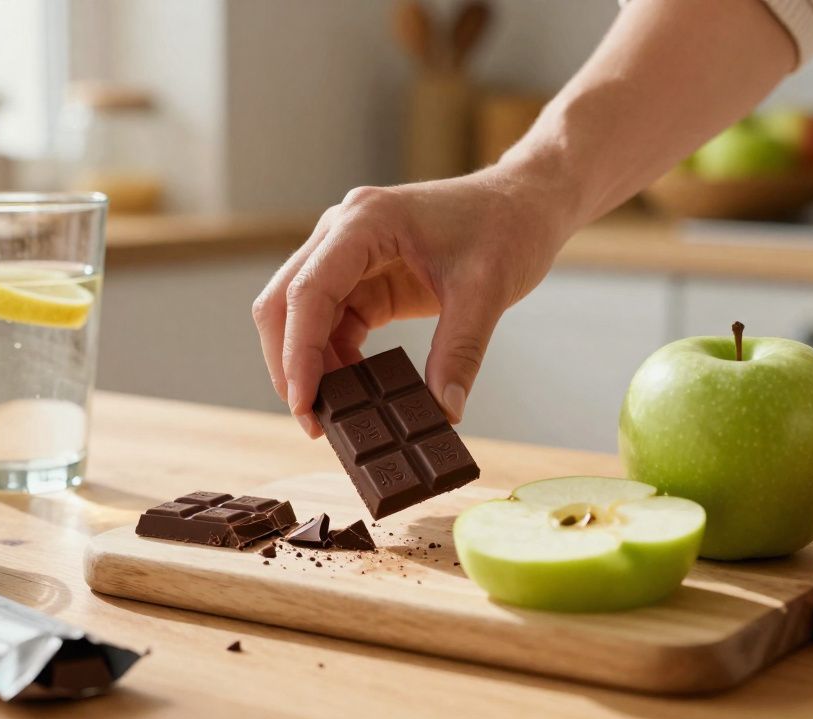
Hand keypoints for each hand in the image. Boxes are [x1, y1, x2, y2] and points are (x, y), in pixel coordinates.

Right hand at [252, 164, 566, 436]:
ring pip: (302, 318)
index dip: (299, 351)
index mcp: (365, 222)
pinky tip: (356, 392)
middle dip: (290, 364)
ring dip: (311, 367)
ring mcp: (348, 255)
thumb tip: (444, 412)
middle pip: (286, 303)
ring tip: (335, 417)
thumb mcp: (487, 292)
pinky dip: (336, 360)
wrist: (526, 203)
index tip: (304, 402)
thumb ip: (460, 353)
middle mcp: (342, 233)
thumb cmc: (507, 227)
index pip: (309, 291)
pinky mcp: (363, 278)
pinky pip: (332, 325)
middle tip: (312, 421)